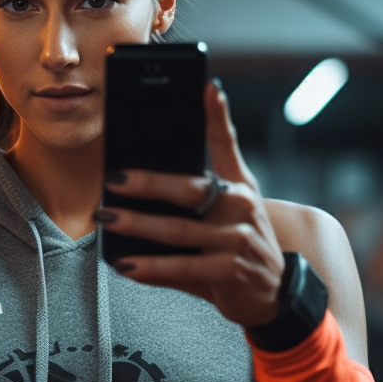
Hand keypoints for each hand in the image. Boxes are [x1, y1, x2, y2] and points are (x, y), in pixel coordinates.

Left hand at [98, 81, 284, 327]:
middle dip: (148, 183)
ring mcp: (237, 241)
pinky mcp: (229, 272)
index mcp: (239, 187)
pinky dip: (151, 267)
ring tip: (108, 218)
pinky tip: (127, 263)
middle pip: (190, 190)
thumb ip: (202, 181)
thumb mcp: (233, 207)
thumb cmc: (243, 243)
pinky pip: (182, 268)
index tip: (206, 88)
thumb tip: (158, 161)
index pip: (225, 145)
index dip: (217, 116)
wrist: (274, 293)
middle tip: (114, 179)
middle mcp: (241, 209)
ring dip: (138, 225)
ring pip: (179, 231)